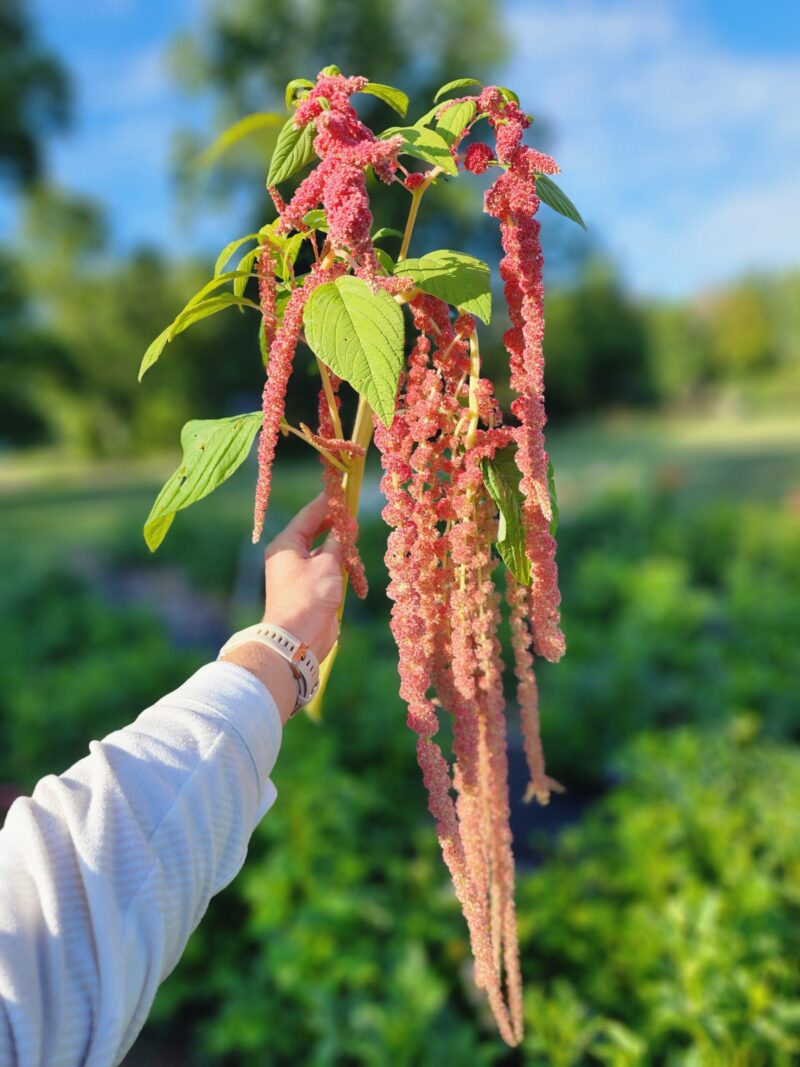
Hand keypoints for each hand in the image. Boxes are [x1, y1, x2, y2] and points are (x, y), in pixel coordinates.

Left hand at [262, 493, 343, 661]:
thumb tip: (348, 524)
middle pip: (313, 531)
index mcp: (285, 545)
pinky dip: (338, 562)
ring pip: (321, 550)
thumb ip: (339, 542)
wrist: (298, 637)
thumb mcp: (327, 563)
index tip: (341, 489)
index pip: (307, 515)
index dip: (326, 502)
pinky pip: (325, 568)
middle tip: (353, 512)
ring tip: (355, 533)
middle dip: (334, 523)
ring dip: (338, 544)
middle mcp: (289, 557)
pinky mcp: (309, 589)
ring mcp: (298, 574)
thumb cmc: (309, 595)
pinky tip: (352, 559)